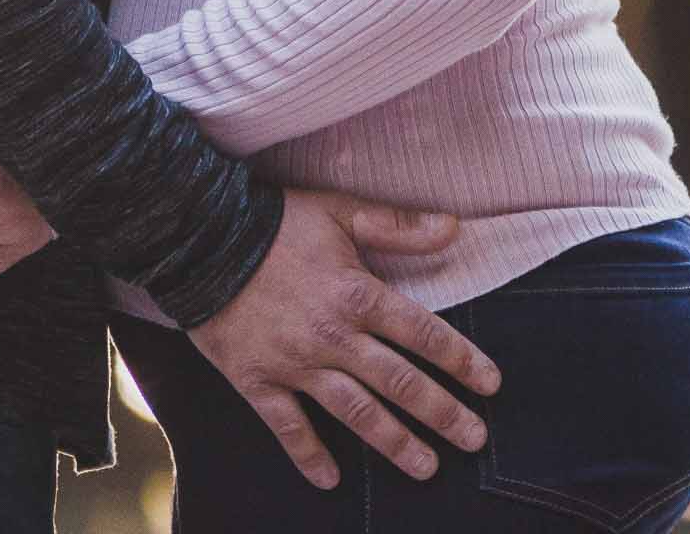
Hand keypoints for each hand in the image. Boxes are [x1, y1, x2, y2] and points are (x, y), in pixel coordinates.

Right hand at [189, 189, 500, 491]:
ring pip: (355, 412)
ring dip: (394, 443)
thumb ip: (397, 224)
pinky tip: (330, 479)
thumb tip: (455, 226)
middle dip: (443, 414)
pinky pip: (287, 426)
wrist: (198, 237)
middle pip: (399, 383)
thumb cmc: (274, 221)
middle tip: (475, 440)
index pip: (424, 334)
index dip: (462, 360)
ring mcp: (296, 364)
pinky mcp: (258, 380)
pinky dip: (308, 454)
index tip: (491, 384)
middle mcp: (334, 336)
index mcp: (357, 294)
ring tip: (427, 468)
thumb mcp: (338, 210)